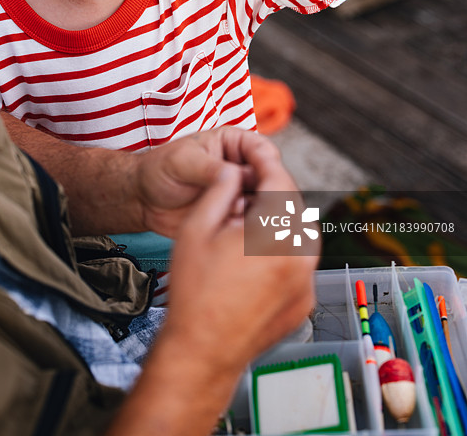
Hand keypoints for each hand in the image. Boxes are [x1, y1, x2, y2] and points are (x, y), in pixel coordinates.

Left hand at [135, 127, 280, 237]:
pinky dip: (246, 231)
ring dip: (256, 215)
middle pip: (271, 180)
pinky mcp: (234, 217)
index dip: (267, 165)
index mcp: (234, 144)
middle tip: (248, 206)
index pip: (263, 150)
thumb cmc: (159, 170)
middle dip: (265, 194)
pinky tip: (230, 230)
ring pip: (266, 206)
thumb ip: (208, 167)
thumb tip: (234, 175)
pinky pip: (251, 226)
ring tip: (234, 219)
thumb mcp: (181, 161)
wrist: (143, 200)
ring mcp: (240, 194)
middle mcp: (242, 168)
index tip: (261, 179)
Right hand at [161, 142, 318, 370]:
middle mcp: (300, 255)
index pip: (279, 180)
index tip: (256, 152)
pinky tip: (254, 259)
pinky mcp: (305, 300)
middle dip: (270, 194)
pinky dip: (282, 251)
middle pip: (293, 206)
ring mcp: (307, 281)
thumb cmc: (195, 292)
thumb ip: (221, 189)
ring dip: (278, 222)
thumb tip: (235, 171)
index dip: (265, 160)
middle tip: (242, 194)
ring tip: (244, 229)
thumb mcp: (197, 227)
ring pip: (299, 233)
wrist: (201, 350)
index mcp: (275, 232)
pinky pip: (300, 261)